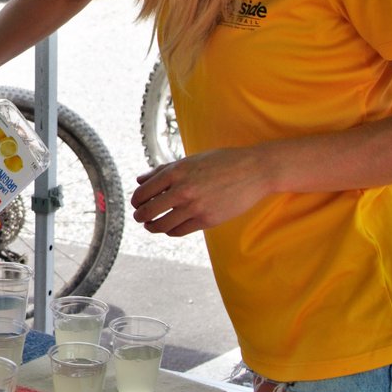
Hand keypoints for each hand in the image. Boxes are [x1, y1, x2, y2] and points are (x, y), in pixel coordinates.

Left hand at [130, 147, 272, 235]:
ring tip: (151, 225)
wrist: (255, 170)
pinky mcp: (207, 220)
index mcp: (176, 172)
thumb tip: (140, 180)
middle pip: (148, 210)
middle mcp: (182, 190)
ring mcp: (195, 206)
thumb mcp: (190, 160)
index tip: (136, 203)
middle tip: (139, 217)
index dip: (136, 200)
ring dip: (152, 227)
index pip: (143, 191)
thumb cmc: (222, 162)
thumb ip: (163, 170)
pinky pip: (180, 231)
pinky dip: (170, 231)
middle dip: (140, 216)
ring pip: (162, 225)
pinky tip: (170, 227)